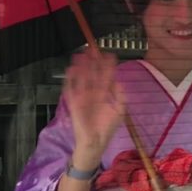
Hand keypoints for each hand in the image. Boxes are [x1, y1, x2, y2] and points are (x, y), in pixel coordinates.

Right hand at [63, 49, 124, 168]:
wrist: (95, 142)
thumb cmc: (107, 127)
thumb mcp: (119, 109)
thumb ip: (120, 95)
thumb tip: (118, 81)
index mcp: (104, 94)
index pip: (106, 76)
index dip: (107, 66)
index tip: (109, 54)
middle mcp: (93, 93)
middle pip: (93, 74)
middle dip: (93, 62)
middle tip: (92, 49)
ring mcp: (83, 97)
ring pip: (82, 78)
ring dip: (81, 67)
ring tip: (81, 54)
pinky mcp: (75, 103)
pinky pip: (71, 89)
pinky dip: (71, 80)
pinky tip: (71, 70)